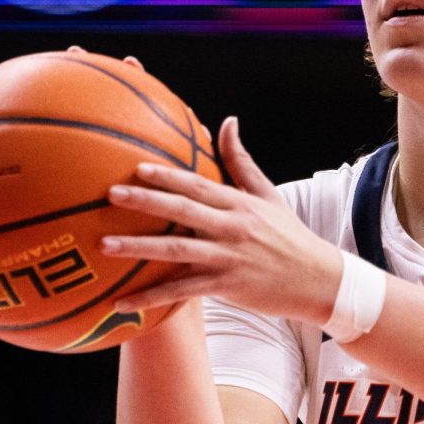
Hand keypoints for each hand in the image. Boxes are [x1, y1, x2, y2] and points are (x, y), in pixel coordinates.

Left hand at [101, 117, 342, 324]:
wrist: (318, 279)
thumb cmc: (289, 235)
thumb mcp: (268, 194)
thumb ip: (241, 161)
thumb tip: (228, 121)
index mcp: (239, 204)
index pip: (198, 185)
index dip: (167, 175)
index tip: (137, 166)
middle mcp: (232, 228)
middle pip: (183, 211)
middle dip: (146, 202)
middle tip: (111, 194)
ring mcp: (229, 258)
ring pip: (177, 251)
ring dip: (139, 248)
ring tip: (105, 245)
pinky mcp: (227, 287)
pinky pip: (183, 292)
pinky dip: (152, 297)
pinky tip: (122, 302)